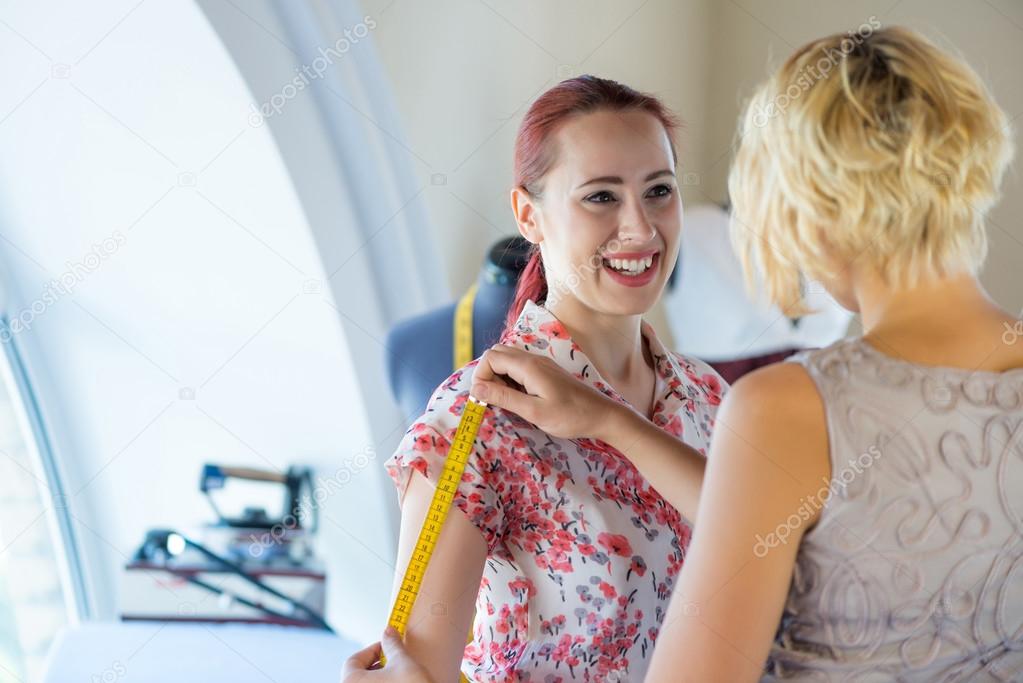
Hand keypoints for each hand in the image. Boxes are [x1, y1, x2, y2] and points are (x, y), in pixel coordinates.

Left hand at [341, 627, 432, 682]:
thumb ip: (392, 645)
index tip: (387, 646)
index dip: (371, 650)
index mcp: (351, 682)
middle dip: (375, 664)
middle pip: (357, 675)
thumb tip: (388, 632)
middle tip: (393, 660)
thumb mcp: (403, 662)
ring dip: (378, 678)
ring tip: (397, 675)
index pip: (353, 660)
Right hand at [470, 344, 625, 439]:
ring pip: (508, 359)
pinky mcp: (546, 372)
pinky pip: (519, 367)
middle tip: (493, 398)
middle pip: (497, 353)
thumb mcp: (534, 411)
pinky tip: (519, 398)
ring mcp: (540, 364)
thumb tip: (475, 388)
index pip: (490, 357)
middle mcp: (533, 359)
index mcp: (528, 366)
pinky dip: (511, 379)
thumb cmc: (569, 416)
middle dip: (487, 373)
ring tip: (506, 400)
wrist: (601, 415)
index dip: (481, 376)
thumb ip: (504, 397)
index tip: (484, 398)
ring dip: (499, 376)